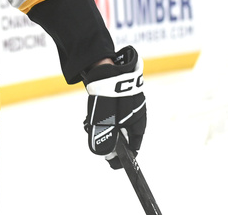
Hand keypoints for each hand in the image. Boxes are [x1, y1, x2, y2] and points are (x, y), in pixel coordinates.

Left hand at [83, 46, 146, 169]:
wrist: (104, 66)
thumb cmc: (109, 95)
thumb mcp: (105, 121)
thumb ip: (105, 138)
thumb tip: (105, 155)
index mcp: (138, 121)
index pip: (134, 146)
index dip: (123, 156)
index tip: (112, 162)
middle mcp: (136, 112)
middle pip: (124, 134)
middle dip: (109, 140)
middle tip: (95, 140)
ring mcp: (129, 101)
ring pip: (116, 121)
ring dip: (103, 126)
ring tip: (89, 125)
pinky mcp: (119, 93)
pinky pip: (112, 110)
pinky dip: (102, 115)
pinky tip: (90, 114)